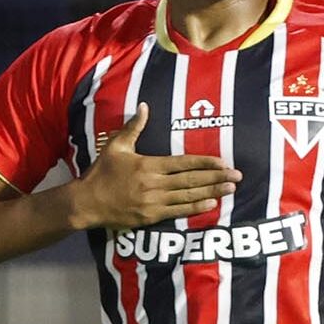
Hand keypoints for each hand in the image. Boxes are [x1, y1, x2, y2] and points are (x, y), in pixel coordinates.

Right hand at [72, 103, 240, 229]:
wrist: (86, 202)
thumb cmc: (101, 173)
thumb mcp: (116, 146)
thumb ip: (133, 127)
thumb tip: (144, 106)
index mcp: (149, 165)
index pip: (184, 163)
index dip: (205, 163)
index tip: (223, 162)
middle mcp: (154, 183)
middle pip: (191, 180)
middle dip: (216, 178)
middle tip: (237, 177)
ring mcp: (153, 201)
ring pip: (188, 196)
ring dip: (211, 193)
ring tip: (230, 189)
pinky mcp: (151, 216)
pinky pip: (178, 212)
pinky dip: (195, 208)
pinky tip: (211, 204)